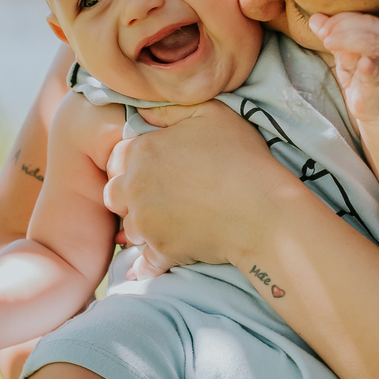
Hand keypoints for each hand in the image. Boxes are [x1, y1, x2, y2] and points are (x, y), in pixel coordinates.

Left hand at [102, 101, 289, 272]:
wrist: (263, 211)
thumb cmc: (242, 158)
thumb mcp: (210, 114)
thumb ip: (169, 109)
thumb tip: (143, 112)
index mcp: (143, 151)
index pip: (116, 158)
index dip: (132, 163)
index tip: (154, 169)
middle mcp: (136, 187)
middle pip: (115, 194)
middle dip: (130, 195)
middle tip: (158, 196)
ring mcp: (146, 222)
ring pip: (129, 228)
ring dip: (143, 226)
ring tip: (170, 223)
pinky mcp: (161, 251)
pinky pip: (143, 263)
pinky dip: (144, 266)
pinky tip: (144, 269)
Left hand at [309, 12, 378, 121]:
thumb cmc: (362, 77)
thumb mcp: (345, 55)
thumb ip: (332, 37)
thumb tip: (315, 18)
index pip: (360, 19)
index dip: (339, 20)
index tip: (322, 29)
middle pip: (368, 27)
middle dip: (342, 28)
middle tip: (324, 37)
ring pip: (373, 44)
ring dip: (349, 41)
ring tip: (329, 43)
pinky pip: (377, 72)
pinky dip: (370, 67)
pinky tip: (362, 64)